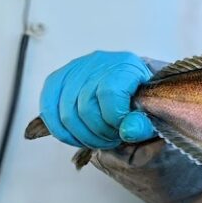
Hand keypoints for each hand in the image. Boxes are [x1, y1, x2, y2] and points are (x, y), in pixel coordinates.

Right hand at [39, 51, 154, 148]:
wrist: (127, 84)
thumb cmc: (139, 99)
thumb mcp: (152, 110)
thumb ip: (145, 123)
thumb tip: (129, 132)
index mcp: (124, 66)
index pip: (110, 94)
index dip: (114, 119)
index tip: (123, 130)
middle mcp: (97, 63)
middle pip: (86, 108)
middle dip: (99, 133)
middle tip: (112, 139)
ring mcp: (74, 70)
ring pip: (66, 114)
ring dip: (83, 136)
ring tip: (99, 139)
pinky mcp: (56, 80)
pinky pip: (49, 111)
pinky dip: (63, 132)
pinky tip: (78, 137)